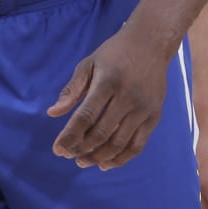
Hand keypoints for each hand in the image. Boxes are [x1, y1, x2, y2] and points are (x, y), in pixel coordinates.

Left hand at [49, 26, 171, 170]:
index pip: (86, 116)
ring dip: (98, 157)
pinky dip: (121, 159)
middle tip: (67, 155)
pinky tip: (105, 164)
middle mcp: (128, 97)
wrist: (151, 44)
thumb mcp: (89, 63)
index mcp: (108, 81)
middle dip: (81, 149)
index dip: (70, 136)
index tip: (57, 149)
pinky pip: (137, 146)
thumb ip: (71, 89)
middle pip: (101, 133)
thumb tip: (53, 113)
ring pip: (119, 143)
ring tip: (82, 161)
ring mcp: (143, 108)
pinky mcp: (155, 116)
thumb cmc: (114, 53)